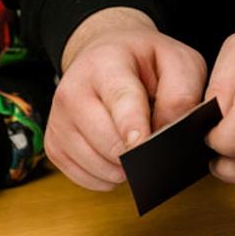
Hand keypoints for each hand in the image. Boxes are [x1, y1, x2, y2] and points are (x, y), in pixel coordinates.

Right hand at [45, 7, 207, 189]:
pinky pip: (89, 180)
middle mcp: (73, 91)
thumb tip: (168, 134)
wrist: (104, 55)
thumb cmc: (143, 61)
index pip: (119, 100)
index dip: (132, 126)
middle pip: (110, 143)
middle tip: (155, 137)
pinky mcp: (53, 146)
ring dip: (127, 166)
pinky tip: (117, 152)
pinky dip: (109, 176)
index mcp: (106, 64)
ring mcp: (59, 121)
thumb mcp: (175, 60)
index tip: (142, 144)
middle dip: (141, 151)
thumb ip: (181, 93)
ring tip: (134, 139)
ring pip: (101, 167)